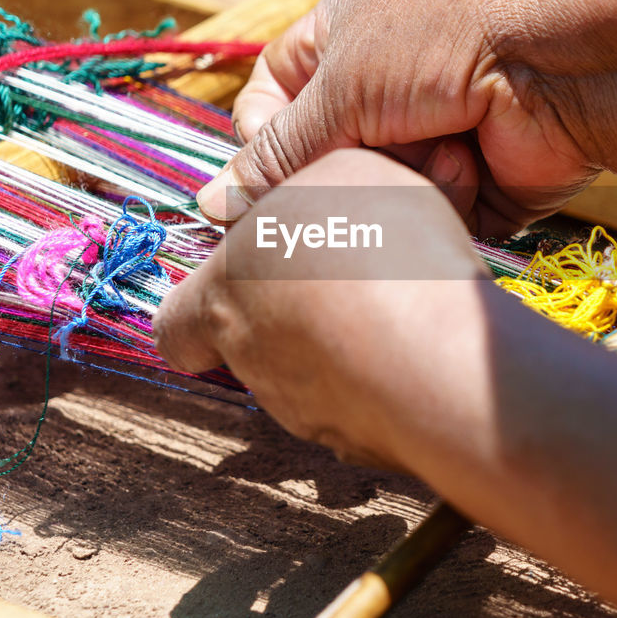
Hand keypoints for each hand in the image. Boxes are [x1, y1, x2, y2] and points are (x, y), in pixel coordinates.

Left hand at [155, 149, 489, 469]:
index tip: (228, 291)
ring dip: (344, 342)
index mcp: (226, 294)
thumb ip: (298, 183)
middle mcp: (255, 361)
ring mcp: (308, 413)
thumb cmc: (380, 254)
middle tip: (347, 275)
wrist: (441, 357)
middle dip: (294, 310)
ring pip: (311, 375)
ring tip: (402, 303)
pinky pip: (368, 404)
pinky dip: (388, 378)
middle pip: (253, 341)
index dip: (194, 308)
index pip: (175, 323)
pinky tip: (427, 346)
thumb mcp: (339, 172)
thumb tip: (283, 202)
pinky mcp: (364, 445)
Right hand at [203, 0, 602, 237]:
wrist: (564, 53)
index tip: (265, 170)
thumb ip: (277, 150)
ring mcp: (436, 131)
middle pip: (326, 158)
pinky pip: (430, 218)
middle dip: (340, 170)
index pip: (273, 94)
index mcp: (344, 31)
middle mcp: (388, 82)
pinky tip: (473, 168)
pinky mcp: (478, 182)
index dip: (261, 137)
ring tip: (437, 147)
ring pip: (378, 194)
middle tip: (352, 173)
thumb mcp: (340, 82)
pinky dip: (444, 202)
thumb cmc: (440, 38)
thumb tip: (211, 205)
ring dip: (399, 179)